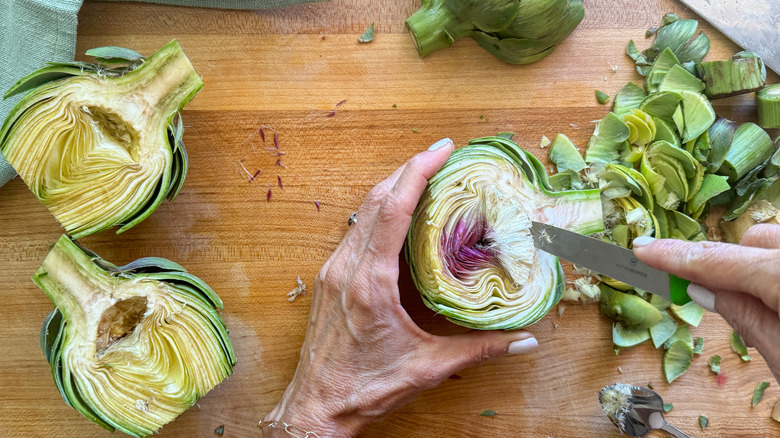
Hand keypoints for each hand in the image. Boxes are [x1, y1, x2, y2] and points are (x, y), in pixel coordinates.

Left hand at [261, 139, 538, 436]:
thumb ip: (478, 351)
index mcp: (369, 283)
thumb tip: (525, 340)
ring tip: (423, 173)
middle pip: (376, 201)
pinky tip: (398, 212)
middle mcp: (345, 268)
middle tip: (440, 153)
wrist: (316, 407)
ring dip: (391, 187)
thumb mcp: (427, 369)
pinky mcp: (329, 279)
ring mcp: (333, 271)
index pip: (393, 211)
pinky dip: (378, 211)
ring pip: (362, 213)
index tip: (440, 151)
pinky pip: (355, 231)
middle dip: (408, 169)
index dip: (416, 173)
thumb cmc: (364, 388)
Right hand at [632, 224, 779, 382]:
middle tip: (721, 297)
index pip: (717, 261)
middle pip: (755, 240)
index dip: (674, 256)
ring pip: (774, 245)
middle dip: (734, 264)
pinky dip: (775, 274)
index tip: (642, 250)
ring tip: (765, 305)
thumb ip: (743, 316)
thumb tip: (702, 290)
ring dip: (760, 267)